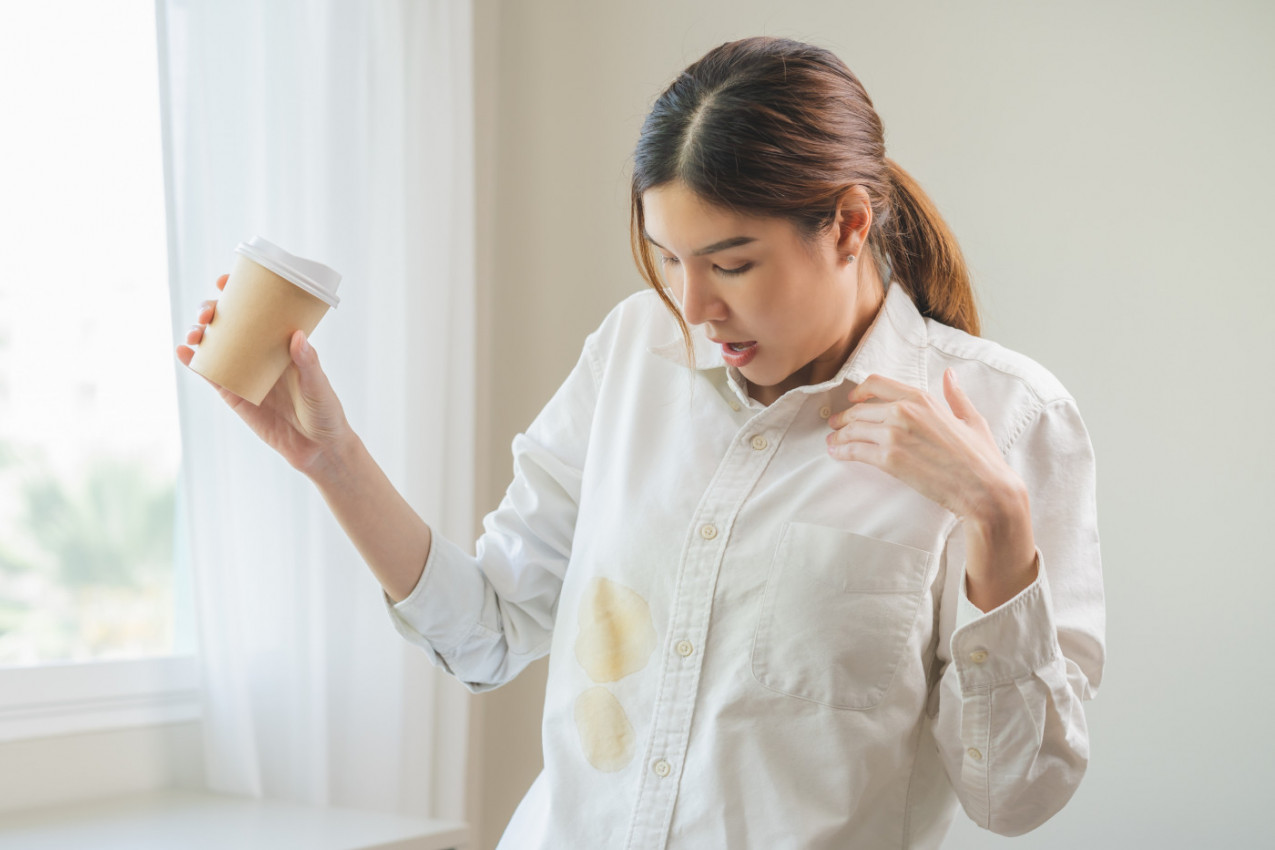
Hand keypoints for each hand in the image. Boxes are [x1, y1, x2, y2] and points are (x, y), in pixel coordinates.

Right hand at [175, 273, 353, 476]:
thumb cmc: (325, 412)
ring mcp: (245, 372)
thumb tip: (297, 336)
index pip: (259, 311)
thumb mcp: (319, 386)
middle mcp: (260, 353)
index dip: (240, 292)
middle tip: (208, 312)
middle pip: (230, 324)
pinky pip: (211, 375)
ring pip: (216, 345)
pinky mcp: (234, 395)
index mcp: (282, 343)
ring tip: (196, 331)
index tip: (225, 281)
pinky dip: (194, 362)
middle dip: (213, 311)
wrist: (318, 449)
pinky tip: (183, 352)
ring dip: (199, 333)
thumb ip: (308, 364)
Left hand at [825, 368, 1014, 520]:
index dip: (858, 391)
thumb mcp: (972, 418)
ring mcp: (895, 434)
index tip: (851, 399)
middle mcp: (904, 411)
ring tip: (832, 441)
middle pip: (860, 409)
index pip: (876, 384)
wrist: (985, 488)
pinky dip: (842, 451)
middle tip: (836, 425)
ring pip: (854, 429)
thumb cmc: (981, 457)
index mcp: (922, 398)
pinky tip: (836, 454)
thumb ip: (956, 395)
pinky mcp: (890, 459)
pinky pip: (856, 451)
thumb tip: (949, 375)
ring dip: (839, 435)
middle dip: (844, 417)